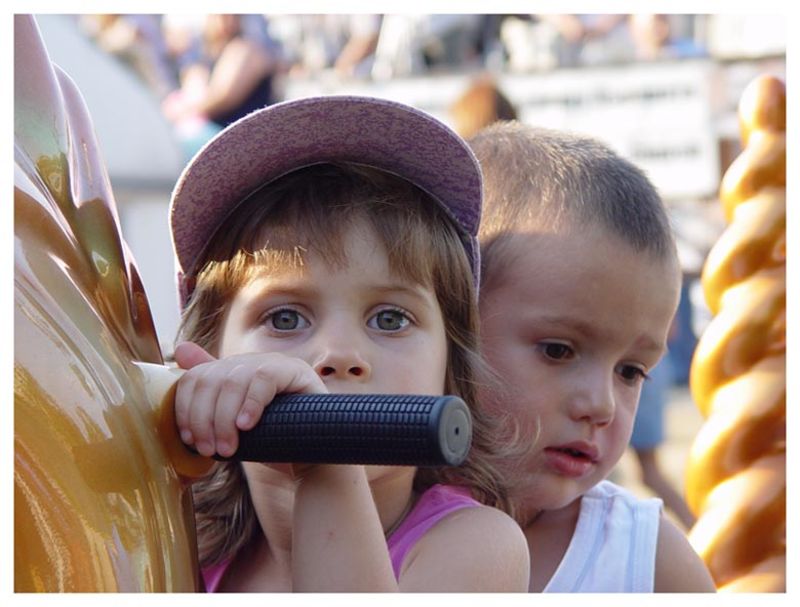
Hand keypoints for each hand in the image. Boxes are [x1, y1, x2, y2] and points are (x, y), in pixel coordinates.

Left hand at [173, 341, 326, 457]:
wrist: (310, 456)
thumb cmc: (269, 441)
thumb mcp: (229, 427)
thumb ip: (206, 398)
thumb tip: (180, 350)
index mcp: (232, 371)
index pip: (196, 377)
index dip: (186, 407)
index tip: (187, 439)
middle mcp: (251, 361)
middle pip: (212, 379)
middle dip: (204, 419)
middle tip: (208, 450)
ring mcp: (274, 362)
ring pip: (234, 381)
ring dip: (224, 419)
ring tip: (228, 448)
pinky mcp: (295, 370)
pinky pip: (264, 380)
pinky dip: (250, 404)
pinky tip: (247, 426)